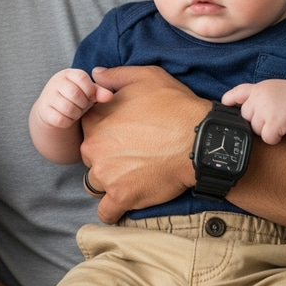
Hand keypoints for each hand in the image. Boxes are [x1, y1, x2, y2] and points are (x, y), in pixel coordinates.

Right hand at [36, 68, 113, 128]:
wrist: (53, 108)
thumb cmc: (76, 97)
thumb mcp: (88, 91)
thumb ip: (100, 92)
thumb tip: (109, 97)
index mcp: (68, 74)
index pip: (81, 78)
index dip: (90, 90)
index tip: (91, 97)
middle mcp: (55, 82)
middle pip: (75, 93)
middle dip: (83, 103)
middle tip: (83, 105)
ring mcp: (48, 96)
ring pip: (68, 108)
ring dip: (76, 113)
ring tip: (76, 111)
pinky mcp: (44, 111)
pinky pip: (61, 119)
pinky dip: (68, 121)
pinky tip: (68, 118)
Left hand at [80, 66, 208, 223]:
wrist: (198, 141)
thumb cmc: (174, 106)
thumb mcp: (144, 77)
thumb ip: (114, 75)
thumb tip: (95, 74)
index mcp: (95, 120)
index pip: (86, 126)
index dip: (102, 128)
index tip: (120, 132)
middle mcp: (93, 147)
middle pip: (89, 154)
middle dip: (104, 155)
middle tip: (130, 154)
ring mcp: (105, 174)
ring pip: (94, 182)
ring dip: (107, 181)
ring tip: (129, 176)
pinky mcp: (121, 196)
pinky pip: (106, 211)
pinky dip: (112, 209)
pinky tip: (124, 200)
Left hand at [222, 80, 285, 143]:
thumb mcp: (272, 88)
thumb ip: (257, 95)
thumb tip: (242, 107)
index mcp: (257, 88)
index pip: (236, 93)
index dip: (228, 100)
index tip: (224, 105)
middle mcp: (258, 98)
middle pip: (246, 117)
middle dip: (256, 121)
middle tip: (273, 117)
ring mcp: (265, 110)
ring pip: (255, 129)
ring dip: (266, 130)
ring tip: (280, 121)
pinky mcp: (274, 123)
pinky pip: (266, 137)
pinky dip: (274, 138)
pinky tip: (283, 130)